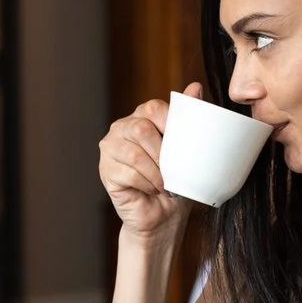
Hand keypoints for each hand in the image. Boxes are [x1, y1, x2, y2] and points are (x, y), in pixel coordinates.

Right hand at [99, 82, 200, 240]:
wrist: (163, 215)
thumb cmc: (175, 181)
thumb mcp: (187, 149)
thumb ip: (188, 118)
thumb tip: (195, 87)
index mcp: (141, 117)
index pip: (153, 108)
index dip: (170, 126)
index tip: (182, 146)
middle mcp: (121, 128)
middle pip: (142, 129)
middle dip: (163, 154)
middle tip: (173, 170)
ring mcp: (110, 149)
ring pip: (135, 154)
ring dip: (156, 173)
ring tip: (165, 184)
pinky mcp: (106, 171)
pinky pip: (129, 174)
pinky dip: (147, 185)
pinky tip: (152, 190)